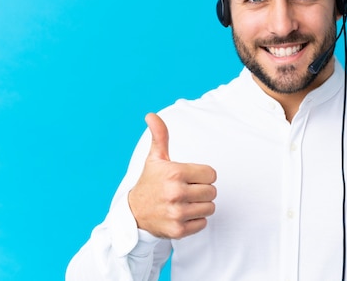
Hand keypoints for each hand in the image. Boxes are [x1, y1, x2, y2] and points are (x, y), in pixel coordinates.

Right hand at [128, 113, 216, 238]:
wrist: (133, 214)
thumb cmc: (149, 183)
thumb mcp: (155, 158)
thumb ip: (160, 136)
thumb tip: (151, 115)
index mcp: (175, 173)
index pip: (211, 174)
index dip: (202, 176)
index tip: (189, 178)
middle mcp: (176, 193)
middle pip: (212, 191)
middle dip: (202, 191)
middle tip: (186, 191)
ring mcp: (177, 213)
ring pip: (210, 207)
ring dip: (200, 206)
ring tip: (184, 203)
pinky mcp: (178, 230)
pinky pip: (203, 223)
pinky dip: (195, 221)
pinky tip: (182, 215)